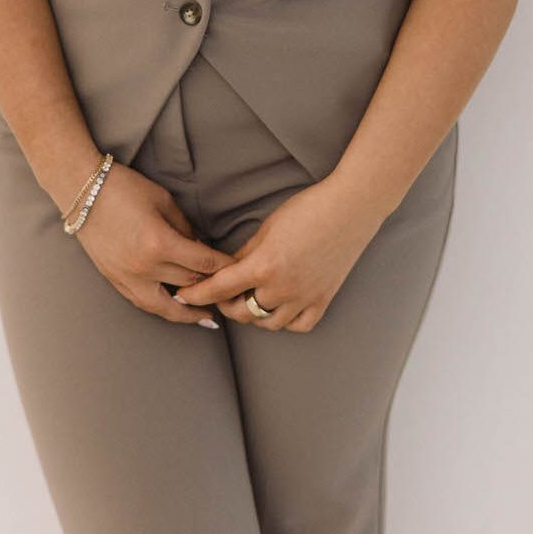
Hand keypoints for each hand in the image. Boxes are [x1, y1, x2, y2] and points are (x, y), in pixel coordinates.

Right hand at [73, 162, 237, 328]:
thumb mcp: (163, 200)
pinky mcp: (115, 280)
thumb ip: (184, 228)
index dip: (223, 267)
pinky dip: (162, 308)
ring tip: (206, 318)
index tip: (237, 269)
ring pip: (165, 307)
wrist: (83, 191)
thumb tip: (199, 248)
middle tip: (228, 291)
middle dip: (211, 288)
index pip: (202, 263)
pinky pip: (143, 303)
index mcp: (160, 243)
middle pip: (189, 285)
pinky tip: (174, 309)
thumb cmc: (125, 188)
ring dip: (188, 314)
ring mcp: (128, 277)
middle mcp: (145, 267)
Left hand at [172, 178, 381, 331]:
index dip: (196, 293)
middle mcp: (282, 288)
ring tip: (247, 299)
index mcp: (263, 265)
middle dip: (224, 304)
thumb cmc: (307, 209)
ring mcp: (304, 298)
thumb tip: (226, 270)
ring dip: (252, 314)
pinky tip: (277, 307)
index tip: (182, 296)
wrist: (350, 208)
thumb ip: (245, 253)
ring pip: (266, 323)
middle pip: (241, 312)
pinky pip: (297, 325)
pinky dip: (283, 320)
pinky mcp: (323, 301)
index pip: (219, 287)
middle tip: (219, 293)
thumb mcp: (267, 227)